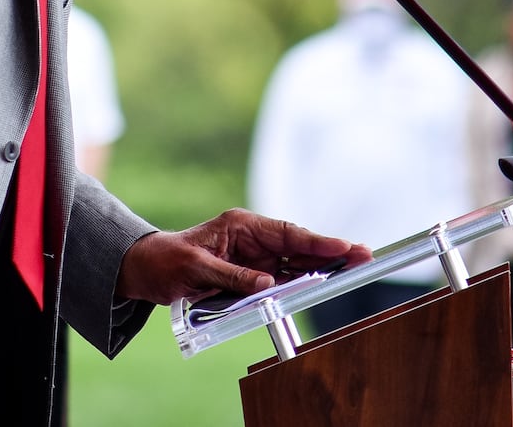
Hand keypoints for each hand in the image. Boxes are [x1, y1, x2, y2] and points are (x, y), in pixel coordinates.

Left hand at [115, 208, 371, 305]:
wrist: (148, 270)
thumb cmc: (168, 261)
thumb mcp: (196, 269)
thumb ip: (234, 277)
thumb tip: (268, 286)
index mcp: (242, 226)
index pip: (288, 233)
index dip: (318, 242)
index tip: (344, 247)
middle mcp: (253, 239)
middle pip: (299, 247)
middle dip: (331, 253)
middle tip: (364, 257)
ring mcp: (254, 257)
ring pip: (296, 264)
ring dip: (322, 269)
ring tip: (352, 271)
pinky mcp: (251, 275)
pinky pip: (282, 279)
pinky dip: (302, 283)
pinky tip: (322, 286)